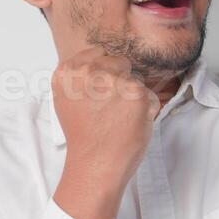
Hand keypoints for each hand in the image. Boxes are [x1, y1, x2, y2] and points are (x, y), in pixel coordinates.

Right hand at [51, 46, 159, 218]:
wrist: (94, 166)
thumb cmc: (84, 137)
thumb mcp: (67, 101)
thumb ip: (81, 78)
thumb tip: (100, 62)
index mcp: (69, 71)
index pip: (98, 53)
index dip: (105, 72)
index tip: (101, 91)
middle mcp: (90, 71)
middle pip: (120, 62)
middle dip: (121, 82)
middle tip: (110, 109)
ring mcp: (114, 81)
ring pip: (136, 81)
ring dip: (134, 98)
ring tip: (118, 119)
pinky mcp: (137, 93)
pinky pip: (150, 96)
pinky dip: (146, 111)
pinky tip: (130, 125)